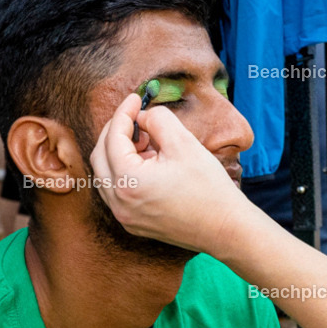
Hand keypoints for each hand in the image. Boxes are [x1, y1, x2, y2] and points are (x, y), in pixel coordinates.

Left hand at [89, 93, 251, 254]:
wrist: (225, 228)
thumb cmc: (208, 188)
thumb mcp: (183, 143)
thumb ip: (158, 120)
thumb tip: (142, 117)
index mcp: (127, 182)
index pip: (112, 138)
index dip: (123, 113)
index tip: (135, 99)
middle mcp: (119, 203)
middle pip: (101, 157)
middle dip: (116, 132)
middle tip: (136, 117)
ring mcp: (125, 217)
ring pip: (107, 175)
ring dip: (120, 152)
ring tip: (148, 141)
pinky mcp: (134, 223)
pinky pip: (118, 191)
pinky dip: (125, 171)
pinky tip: (149, 163)